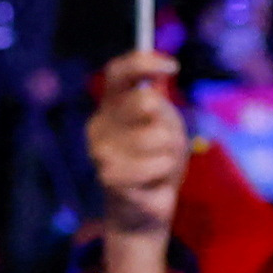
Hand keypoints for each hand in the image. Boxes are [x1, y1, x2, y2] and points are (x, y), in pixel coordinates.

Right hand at [87, 52, 187, 272]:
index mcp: (110, 106)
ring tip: (160, 166)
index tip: (173, 67)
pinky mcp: (110, 176)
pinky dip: (164, 173)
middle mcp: (99, 124)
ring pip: (157, 136)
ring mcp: (101, 151)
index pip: (119, 72)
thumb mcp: (164, 125)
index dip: (144, 62)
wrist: (144, 209)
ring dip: (171, 153)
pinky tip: (153, 182)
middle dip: (167, 123)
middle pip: (145, 101)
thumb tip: (151, 95)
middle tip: (166, 143)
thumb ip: (158, 105)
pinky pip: (156, 164)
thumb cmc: (156, 160)